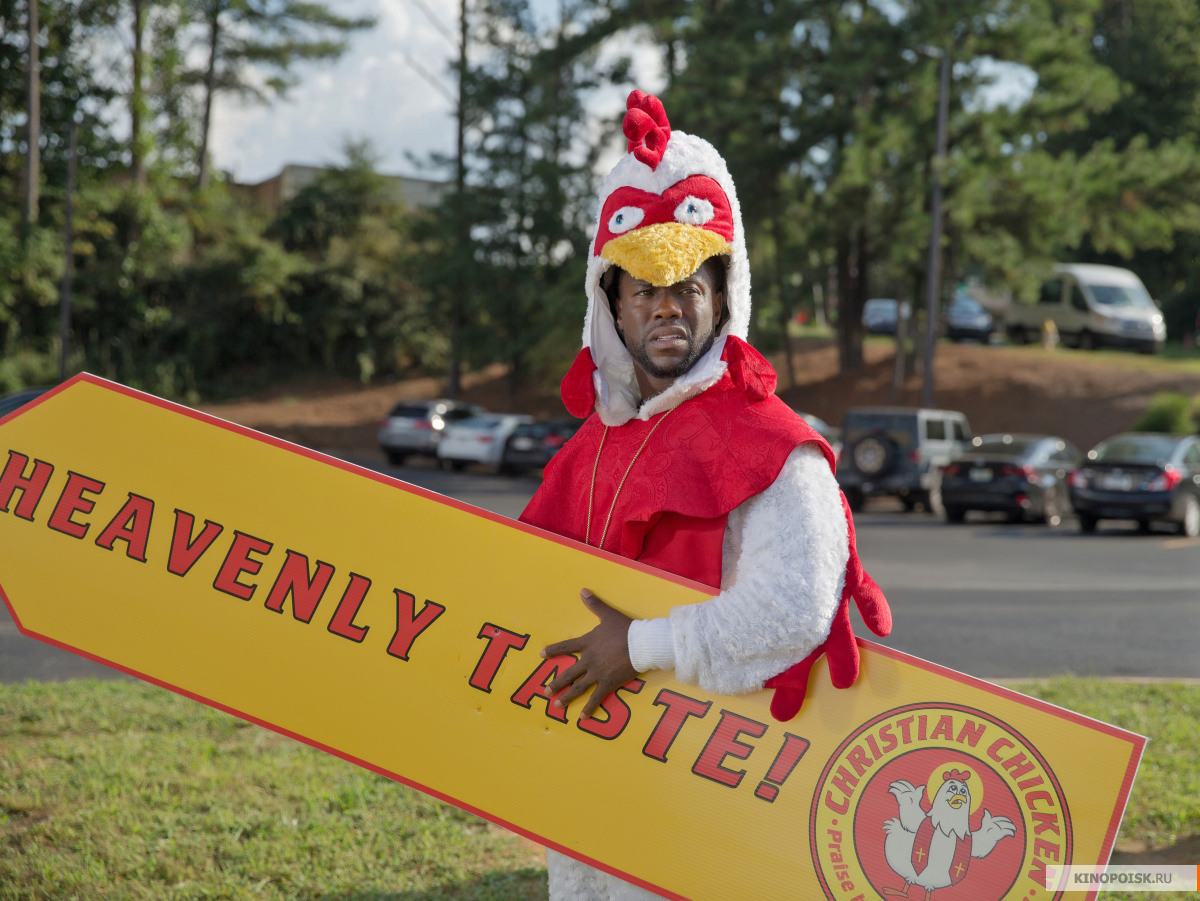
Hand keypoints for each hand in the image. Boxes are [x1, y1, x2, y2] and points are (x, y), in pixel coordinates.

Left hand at [542, 588, 637, 718]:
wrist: (641, 644)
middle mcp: (588, 660)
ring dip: (566, 697)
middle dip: (556, 683)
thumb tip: (582, 590)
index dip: (553, 651)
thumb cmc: (625, 629)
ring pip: (578, 687)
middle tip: (545, 691)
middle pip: (568, 673)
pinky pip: (596, 697)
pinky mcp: (608, 683)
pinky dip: (589, 708)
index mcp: (587, 644)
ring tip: (556, 705)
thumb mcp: (608, 615)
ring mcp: (597, 673)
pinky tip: (581, 717)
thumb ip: (594, 604)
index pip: (565, 647)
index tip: (541, 655)